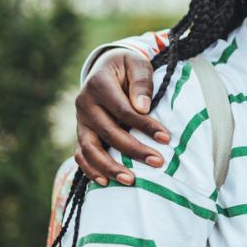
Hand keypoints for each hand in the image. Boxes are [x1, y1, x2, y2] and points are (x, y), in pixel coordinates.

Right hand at [74, 48, 169, 185]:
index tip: (166, 138)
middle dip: (134, 150)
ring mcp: (80, 119)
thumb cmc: (127, 66)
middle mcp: (85, 103)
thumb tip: (143, 108)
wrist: (105, 66)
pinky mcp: (81, 131)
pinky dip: (90, 169)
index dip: (145, 126)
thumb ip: (141, 82)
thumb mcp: (137, 64)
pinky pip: (80, 154)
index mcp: (99, 84)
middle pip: (109, 132)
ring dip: (109, 167)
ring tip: (131, 180)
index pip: (123, 110)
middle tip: (158, 162)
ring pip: (89, 148)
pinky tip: (106, 183)